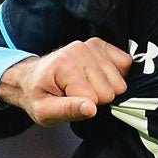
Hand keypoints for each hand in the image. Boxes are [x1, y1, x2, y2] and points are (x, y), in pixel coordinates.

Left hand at [0, 37, 132, 124]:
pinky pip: (125, 64)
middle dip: (96, 99)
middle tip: (76, 94)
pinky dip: (116, 75)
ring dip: (105, 89)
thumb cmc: (38, 96)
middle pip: (111, 91)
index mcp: (65, 65)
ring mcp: (93, 45)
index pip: (94, 99)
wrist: (32, 78)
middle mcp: (80, 50)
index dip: (84, 107)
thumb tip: (92, 109)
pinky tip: (98, 77)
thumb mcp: (44, 112)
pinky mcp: (102, 45)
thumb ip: (68, 111)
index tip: (68, 101)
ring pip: (120, 82)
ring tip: (84, 86)